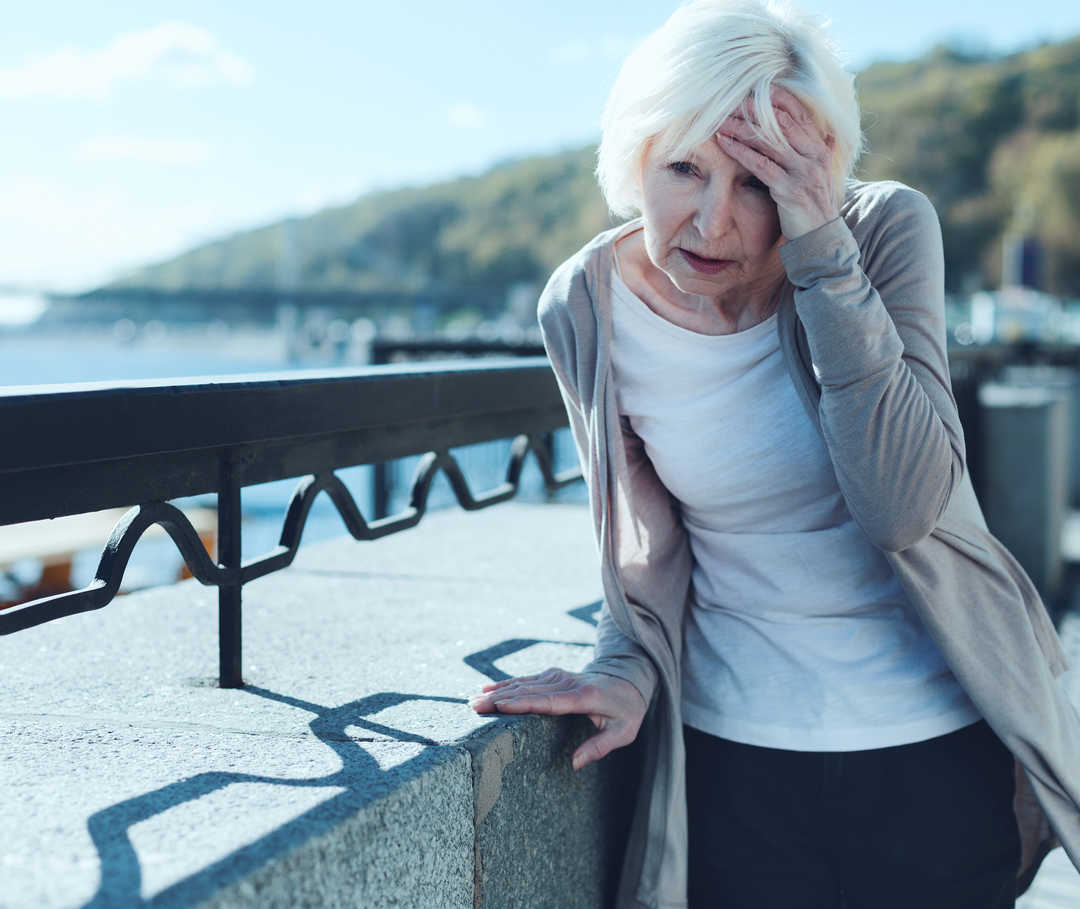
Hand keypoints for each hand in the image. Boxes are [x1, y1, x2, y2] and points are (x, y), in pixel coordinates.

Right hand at [468, 667, 646, 770]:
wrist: (629, 677)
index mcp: (583, 697)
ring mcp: (558, 676)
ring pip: (524, 683)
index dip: (523, 703)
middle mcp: (567, 683)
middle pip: (529, 691)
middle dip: (500, 699)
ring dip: (498, 691)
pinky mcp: (553, 675)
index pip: (548, 700)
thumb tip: (575, 763)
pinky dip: (506, 684)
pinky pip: (526, 680)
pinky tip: (487, 688)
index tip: (500, 706)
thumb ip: (600, 746)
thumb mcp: (624, 732)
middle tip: (474, 708)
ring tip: (474, 701)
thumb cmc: (626, 709)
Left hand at [715, 86, 838, 240]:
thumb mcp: (821, 175)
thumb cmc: (814, 206)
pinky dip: (741, 151)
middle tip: (729, 101)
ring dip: (741, 127)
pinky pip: (761, 165)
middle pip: (781, 122)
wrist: (821, 238)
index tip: (752, 90)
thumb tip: (829, 134)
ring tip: (720, 119)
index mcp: (820, 148)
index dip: (775, 99)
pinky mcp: (789, 190)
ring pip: (769, 141)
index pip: (798, 113)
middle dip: (753, 109)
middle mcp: (814, 156)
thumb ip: (822, 152)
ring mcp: (803, 172)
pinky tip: (724, 143)